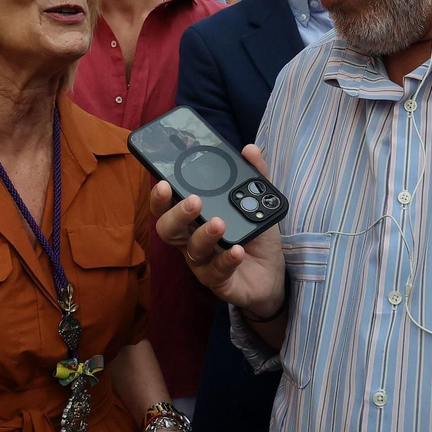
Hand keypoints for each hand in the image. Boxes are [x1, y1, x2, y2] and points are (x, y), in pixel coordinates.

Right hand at [151, 144, 284, 316]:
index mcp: (194, 219)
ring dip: (204, 235)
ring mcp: (203, 263)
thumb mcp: (258, 204)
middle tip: (193, 200)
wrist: (271, 275)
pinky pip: (217, 272)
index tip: (162, 181)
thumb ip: (254, 176)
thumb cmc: (254, 237)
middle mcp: (191, 240)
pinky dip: (227, 260)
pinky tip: (237, 250)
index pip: (167, 206)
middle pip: (168, 229)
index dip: (160, 196)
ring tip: (219, 223)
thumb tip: (250, 150)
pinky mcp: (219, 281)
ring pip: (192, 250)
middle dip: (176, 214)